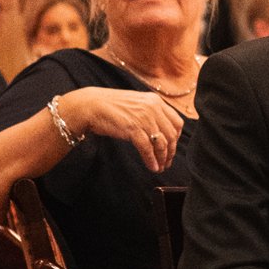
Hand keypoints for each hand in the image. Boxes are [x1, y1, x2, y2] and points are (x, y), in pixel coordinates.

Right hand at [58, 87, 184, 173]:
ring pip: (161, 143)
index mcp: (156, 101)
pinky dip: (151, 160)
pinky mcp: (133, 128)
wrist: (91, 106)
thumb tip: (161, 133)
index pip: (177, 122)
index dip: (176, 138)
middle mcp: (153, 107)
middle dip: (170, 152)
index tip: (171, 148)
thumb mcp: (137, 105)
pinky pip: (147, 148)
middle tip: (166, 163)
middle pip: (171, 134)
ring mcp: (143, 117)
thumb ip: (151, 114)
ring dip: (162, 158)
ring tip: (160, 167)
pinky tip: (152, 167)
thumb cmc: (112, 107)